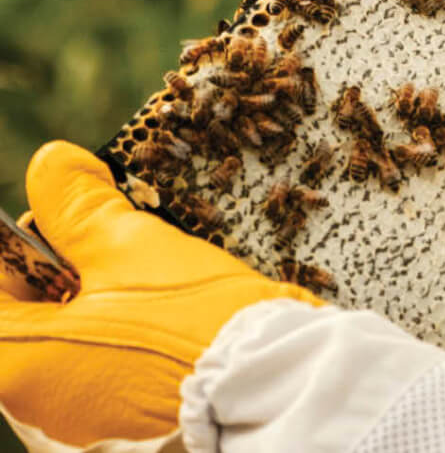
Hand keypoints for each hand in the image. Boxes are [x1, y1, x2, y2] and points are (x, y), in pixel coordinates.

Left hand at [0, 142, 321, 447]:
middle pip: (28, 315)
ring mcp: (72, 430)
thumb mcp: (135, 248)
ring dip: (98, 305)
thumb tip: (52, 164)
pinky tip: (165, 323)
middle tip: (120, 246)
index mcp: (12, 363)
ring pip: (66, 345)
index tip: (72, 220)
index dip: (30, 242)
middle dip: (68, 273)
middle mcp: (30, 408)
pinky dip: (122, 341)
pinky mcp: (115, 436)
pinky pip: (100, 375)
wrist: (274, 386)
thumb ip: (79, 207)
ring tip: (151, 284)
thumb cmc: (197, 324)